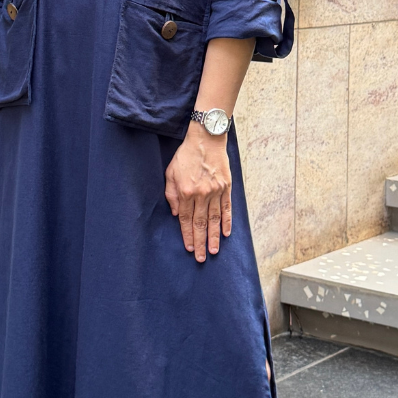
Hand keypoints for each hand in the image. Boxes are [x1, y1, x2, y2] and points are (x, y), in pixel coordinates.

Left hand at [165, 124, 231, 261]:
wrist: (206, 139)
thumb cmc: (186, 155)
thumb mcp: (170, 172)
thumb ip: (171, 194)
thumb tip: (175, 214)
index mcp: (185, 192)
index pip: (185, 219)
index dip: (187, 235)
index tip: (189, 248)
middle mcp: (201, 194)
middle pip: (200, 224)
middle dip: (200, 242)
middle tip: (202, 258)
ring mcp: (215, 191)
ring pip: (214, 219)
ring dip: (214, 237)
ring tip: (214, 251)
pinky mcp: (226, 187)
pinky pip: (226, 209)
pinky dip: (226, 222)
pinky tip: (226, 233)